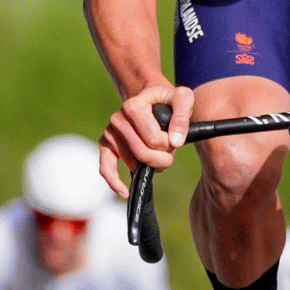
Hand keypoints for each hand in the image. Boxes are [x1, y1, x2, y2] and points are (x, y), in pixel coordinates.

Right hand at [99, 83, 193, 197]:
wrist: (151, 97)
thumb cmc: (168, 99)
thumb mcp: (183, 98)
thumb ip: (182, 117)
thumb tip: (175, 142)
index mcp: (133, 106)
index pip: (154, 140)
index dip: (169, 145)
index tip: (174, 138)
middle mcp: (117, 119)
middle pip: (143, 154)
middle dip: (162, 158)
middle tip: (170, 151)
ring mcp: (110, 132)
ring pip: (132, 163)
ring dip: (150, 164)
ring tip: (158, 151)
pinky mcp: (106, 144)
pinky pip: (106, 167)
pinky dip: (114, 182)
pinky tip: (124, 192)